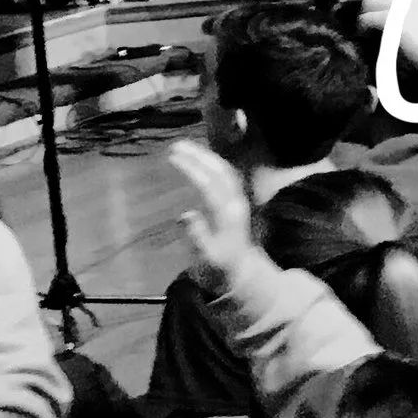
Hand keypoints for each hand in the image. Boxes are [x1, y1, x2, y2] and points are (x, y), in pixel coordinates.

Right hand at [167, 139, 255, 287]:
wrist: (243, 271)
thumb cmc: (221, 265)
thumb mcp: (207, 256)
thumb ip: (198, 235)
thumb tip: (186, 214)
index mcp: (227, 214)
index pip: (210, 184)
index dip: (192, 169)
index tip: (174, 157)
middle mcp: (236, 202)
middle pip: (220, 171)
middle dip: (200, 155)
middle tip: (176, 145)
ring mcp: (238, 200)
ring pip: (225, 171)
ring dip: (206, 156)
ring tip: (185, 147)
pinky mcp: (237, 201)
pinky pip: (227, 176)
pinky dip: (213, 164)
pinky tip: (200, 159)